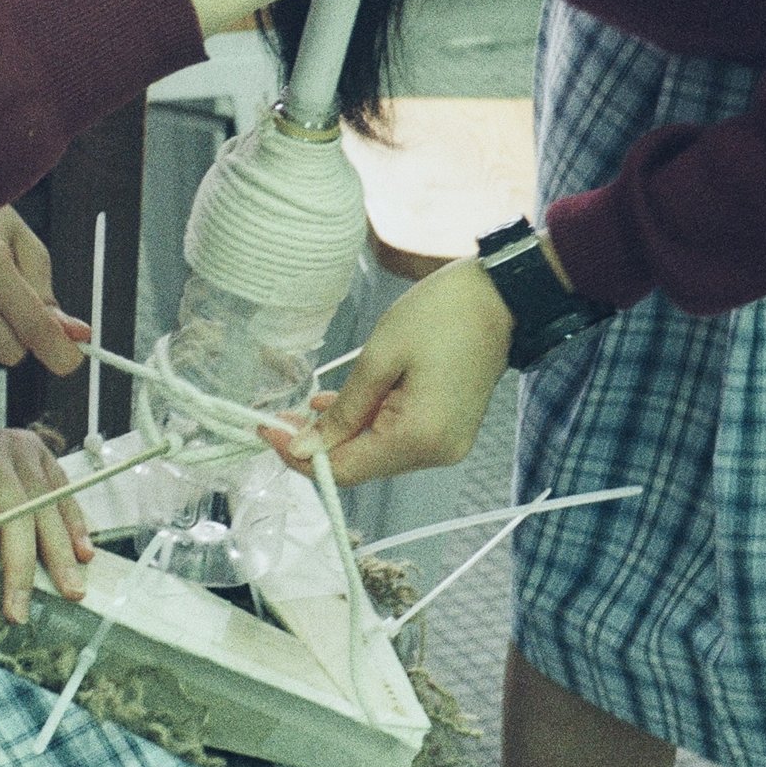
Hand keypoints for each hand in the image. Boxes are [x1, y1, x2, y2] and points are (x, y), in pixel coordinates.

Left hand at [0, 422, 90, 622]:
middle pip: (15, 510)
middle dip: (21, 567)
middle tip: (20, 612)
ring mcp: (18, 447)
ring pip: (45, 502)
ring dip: (59, 551)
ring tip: (70, 590)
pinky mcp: (37, 452)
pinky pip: (61, 490)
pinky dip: (74, 523)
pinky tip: (83, 554)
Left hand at [269, 259, 511, 485]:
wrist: (500, 297)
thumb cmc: (441, 316)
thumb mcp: (379, 358)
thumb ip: (343, 410)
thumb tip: (305, 447)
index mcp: (418, 439)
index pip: (345, 470)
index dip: (301, 456)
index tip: (265, 432)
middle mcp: (434, 454)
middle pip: (359, 466)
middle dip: (316, 445)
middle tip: (276, 418)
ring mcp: (444, 445)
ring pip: (374, 453)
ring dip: (338, 433)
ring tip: (300, 407)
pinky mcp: (446, 431)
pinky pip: (394, 438)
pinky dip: (365, 424)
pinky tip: (337, 404)